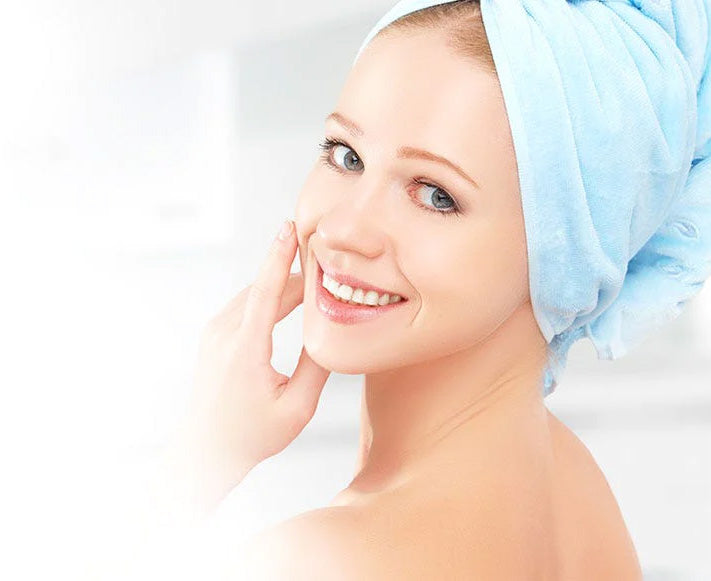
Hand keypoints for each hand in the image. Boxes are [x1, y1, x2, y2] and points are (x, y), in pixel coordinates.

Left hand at [176, 219, 330, 509]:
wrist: (205, 452)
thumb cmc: (252, 435)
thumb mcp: (297, 409)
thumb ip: (318, 368)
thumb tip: (333, 333)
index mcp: (244, 349)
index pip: (264, 291)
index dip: (279, 256)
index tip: (290, 227)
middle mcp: (223, 334)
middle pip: (265, 289)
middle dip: (297, 276)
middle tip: (329, 266)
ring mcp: (214, 334)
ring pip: (254, 295)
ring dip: (282, 286)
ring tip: (314, 282)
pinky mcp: (213, 337)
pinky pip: (244, 306)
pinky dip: (268, 297)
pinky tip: (288, 301)